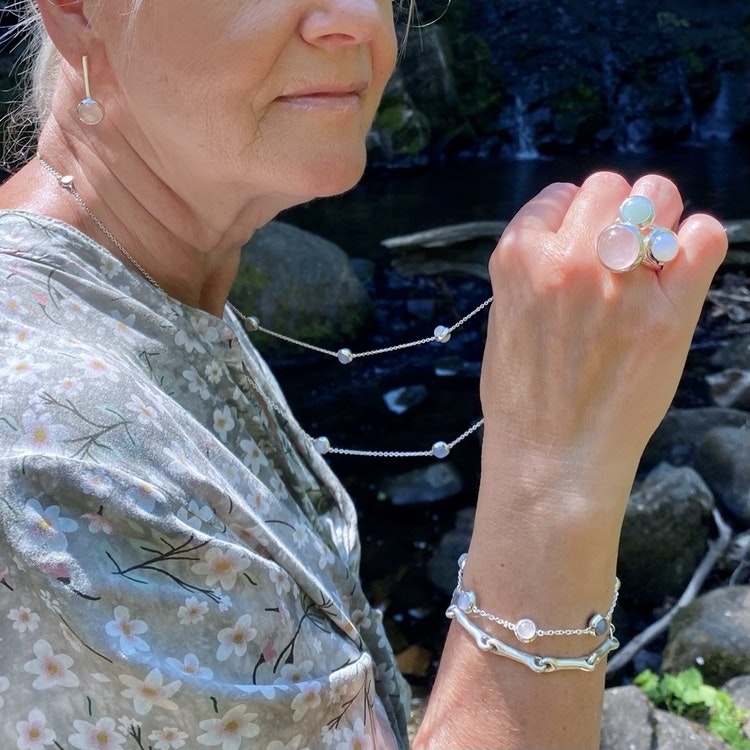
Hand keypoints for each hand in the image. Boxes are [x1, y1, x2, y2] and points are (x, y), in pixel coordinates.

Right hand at [478, 172, 726, 512]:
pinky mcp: (666, 314)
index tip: (580, 247)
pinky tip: (682, 271)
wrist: (551, 458)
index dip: (572, 220)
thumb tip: (571, 239)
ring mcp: (618, 285)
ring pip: (656, 197)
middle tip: (620, 255)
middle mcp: (567, 260)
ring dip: (658, 220)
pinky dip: (698, 245)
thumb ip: (533, 272)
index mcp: (518, 258)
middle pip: (608, 188)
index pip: (559, 196)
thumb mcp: (505, 319)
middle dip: (616, 214)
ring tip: (651, 260)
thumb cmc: (523, 398)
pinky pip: (702, 238)